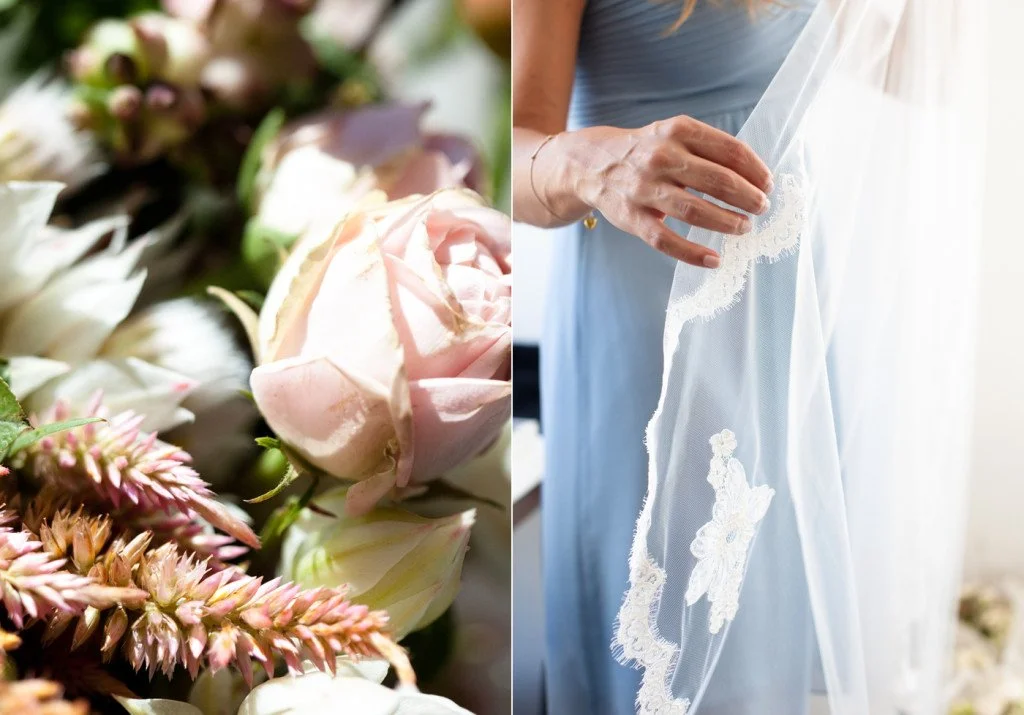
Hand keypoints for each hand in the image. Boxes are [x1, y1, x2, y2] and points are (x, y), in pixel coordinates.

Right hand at [542, 116, 773, 267]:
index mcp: (678, 131)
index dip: (756, 170)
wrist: (592, 163)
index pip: (731, 151)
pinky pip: (666, 240)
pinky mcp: (632, 217)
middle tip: (761, 209)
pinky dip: (693, 253)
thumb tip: (754, 177)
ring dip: (727, 223)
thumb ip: (708, 149)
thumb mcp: (673, 135)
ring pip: (695, 211)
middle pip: (718, 181)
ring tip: (744, 228)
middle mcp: (662, 157)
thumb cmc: (645, 151)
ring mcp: (645, 189)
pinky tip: (714, 259)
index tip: (768, 185)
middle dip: (748, 198)